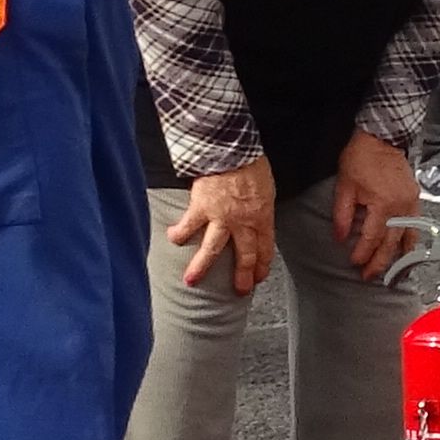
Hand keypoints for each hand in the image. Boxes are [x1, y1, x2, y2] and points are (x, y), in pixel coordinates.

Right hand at [168, 163, 280, 295]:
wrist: (232, 148)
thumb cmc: (251, 164)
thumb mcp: (266, 189)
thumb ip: (259, 208)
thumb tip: (256, 219)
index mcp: (262, 216)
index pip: (265, 248)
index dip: (262, 265)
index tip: (258, 277)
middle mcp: (243, 222)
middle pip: (244, 255)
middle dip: (241, 276)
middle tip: (239, 291)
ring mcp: (221, 217)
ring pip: (212, 250)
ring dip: (201, 267)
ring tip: (191, 281)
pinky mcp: (200, 208)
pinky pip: (188, 226)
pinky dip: (178, 233)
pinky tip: (172, 238)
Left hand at [328, 133, 422, 280]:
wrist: (381, 138)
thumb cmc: (362, 157)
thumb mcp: (345, 186)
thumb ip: (342, 215)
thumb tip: (341, 237)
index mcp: (383, 204)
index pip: (372, 238)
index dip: (363, 253)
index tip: (355, 263)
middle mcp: (400, 207)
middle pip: (391, 243)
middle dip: (380, 262)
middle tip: (371, 275)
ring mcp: (411, 203)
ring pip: (408, 237)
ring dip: (400, 257)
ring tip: (394, 272)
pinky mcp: (414, 198)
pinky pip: (416, 225)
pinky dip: (411, 240)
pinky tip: (408, 250)